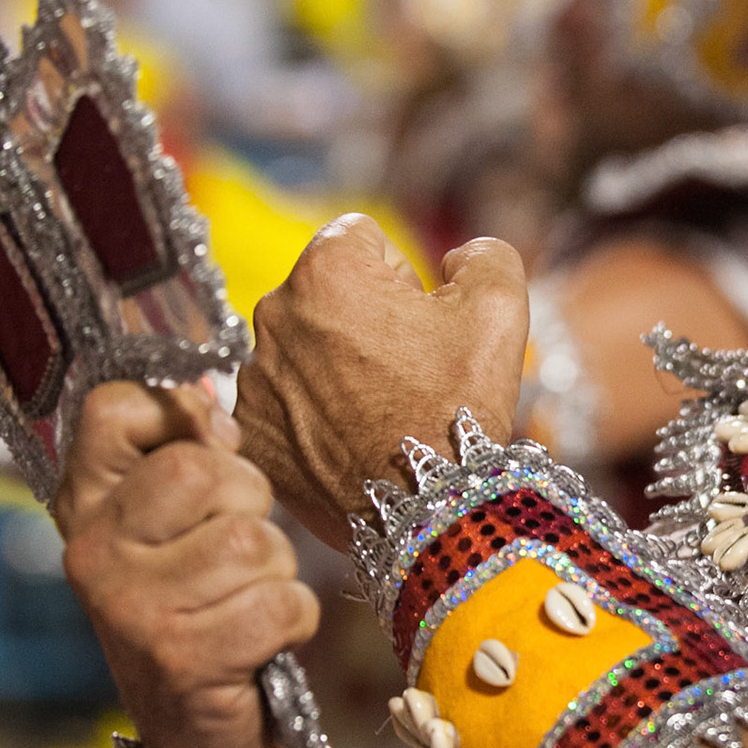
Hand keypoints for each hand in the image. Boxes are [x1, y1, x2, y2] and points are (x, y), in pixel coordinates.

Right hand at [59, 382, 317, 747]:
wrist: (204, 743)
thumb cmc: (206, 614)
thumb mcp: (183, 529)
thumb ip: (191, 458)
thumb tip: (209, 400)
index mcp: (87, 511)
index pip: (115, 411)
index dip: (179, 416)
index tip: (207, 452)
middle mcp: (93, 554)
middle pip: (205, 469)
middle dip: (249, 507)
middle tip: (235, 558)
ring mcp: (132, 606)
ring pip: (253, 539)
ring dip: (275, 574)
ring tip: (244, 607)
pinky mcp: (181, 656)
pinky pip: (281, 601)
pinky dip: (293, 622)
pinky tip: (262, 646)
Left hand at [235, 215, 528, 549]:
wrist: (425, 510)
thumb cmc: (458, 405)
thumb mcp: (499, 307)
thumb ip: (482, 254)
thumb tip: (454, 256)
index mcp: (325, 272)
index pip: (362, 237)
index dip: (402, 276)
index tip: (420, 323)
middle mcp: (273, 316)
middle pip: (326, 291)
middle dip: (365, 317)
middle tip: (406, 370)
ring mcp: (254, 377)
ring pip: (304, 344)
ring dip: (337, 362)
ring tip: (380, 407)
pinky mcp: (248, 428)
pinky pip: (283, 395)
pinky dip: (313, 409)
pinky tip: (352, 436)